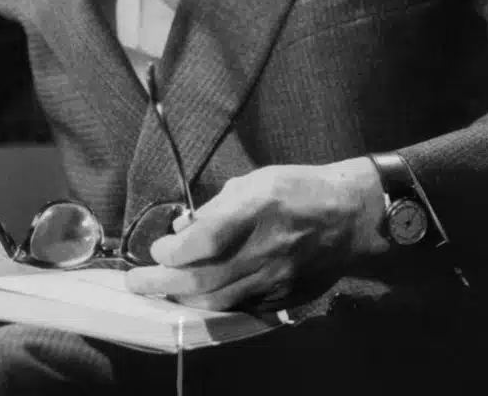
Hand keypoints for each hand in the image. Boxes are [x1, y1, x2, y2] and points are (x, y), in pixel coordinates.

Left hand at [125, 159, 386, 310]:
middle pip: (203, 277)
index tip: (157, 248)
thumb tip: (182, 229)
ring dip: (182, 297)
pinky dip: (213, 303)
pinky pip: (239, 307)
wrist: (351, 217)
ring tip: (162, 290)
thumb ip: (217, 206)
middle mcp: (265, 248)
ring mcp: (276, 278)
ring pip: (217, 299)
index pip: (205, 239)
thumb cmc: (298, 190)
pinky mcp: (284, 298)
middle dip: (162, 282)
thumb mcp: (255, 181)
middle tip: (136, 282)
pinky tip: (197, 295)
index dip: (173, 250)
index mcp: (258, 208)